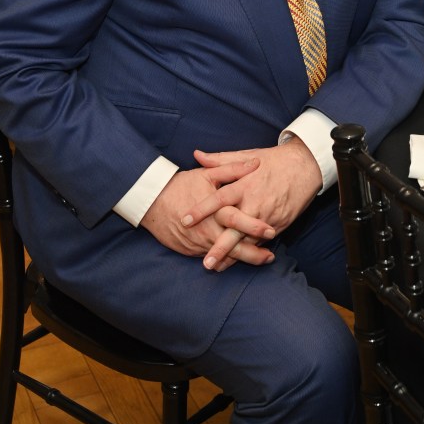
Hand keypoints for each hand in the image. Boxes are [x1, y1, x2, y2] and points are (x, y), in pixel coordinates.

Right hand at [140, 157, 275, 267]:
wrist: (151, 202)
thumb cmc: (182, 185)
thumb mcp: (207, 175)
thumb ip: (233, 169)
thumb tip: (256, 163)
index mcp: (214, 210)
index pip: (238, 221)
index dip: (255, 227)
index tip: (272, 231)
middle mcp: (207, 230)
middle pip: (233, 247)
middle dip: (253, 254)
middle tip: (270, 257)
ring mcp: (198, 243)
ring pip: (223, 256)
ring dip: (241, 258)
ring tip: (261, 259)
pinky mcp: (190, 250)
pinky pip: (210, 256)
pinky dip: (224, 259)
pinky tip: (237, 259)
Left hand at [182, 137, 321, 270]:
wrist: (305, 166)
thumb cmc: (273, 160)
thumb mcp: (247, 155)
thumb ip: (220, 160)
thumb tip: (197, 155)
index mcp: (245, 184)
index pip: (219, 199)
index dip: (202, 209)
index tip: (185, 220)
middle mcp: (255, 203)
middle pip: (235, 228)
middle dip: (220, 246)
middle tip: (206, 262)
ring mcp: (268, 216)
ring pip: (249, 240)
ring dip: (234, 255)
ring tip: (217, 268)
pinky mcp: (279, 224)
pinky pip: (262, 241)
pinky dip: (250, 251)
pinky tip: (237, 261)